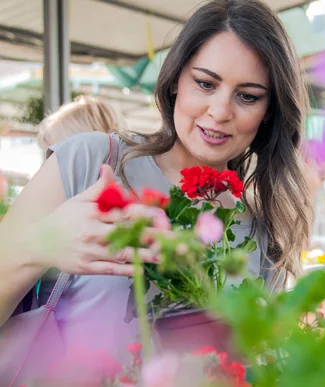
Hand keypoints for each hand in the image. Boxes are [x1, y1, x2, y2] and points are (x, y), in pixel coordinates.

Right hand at [22, 164, 162, 276]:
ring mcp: (90, 251)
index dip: (144, 214)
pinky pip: (110, 269)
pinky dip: (126, 270)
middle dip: (150, 235)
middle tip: (173, 238)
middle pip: (127, 233)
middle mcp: (93, 232)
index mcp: (93, 213)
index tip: (163, 216)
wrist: (38, 244)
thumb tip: (108, 167)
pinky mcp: (87, 267)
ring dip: (144, 255)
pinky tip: (143, 270)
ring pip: (121, 253)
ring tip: (164, 255)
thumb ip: (99, 187)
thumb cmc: (65, 218)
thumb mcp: (80, 200)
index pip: (123, 212)